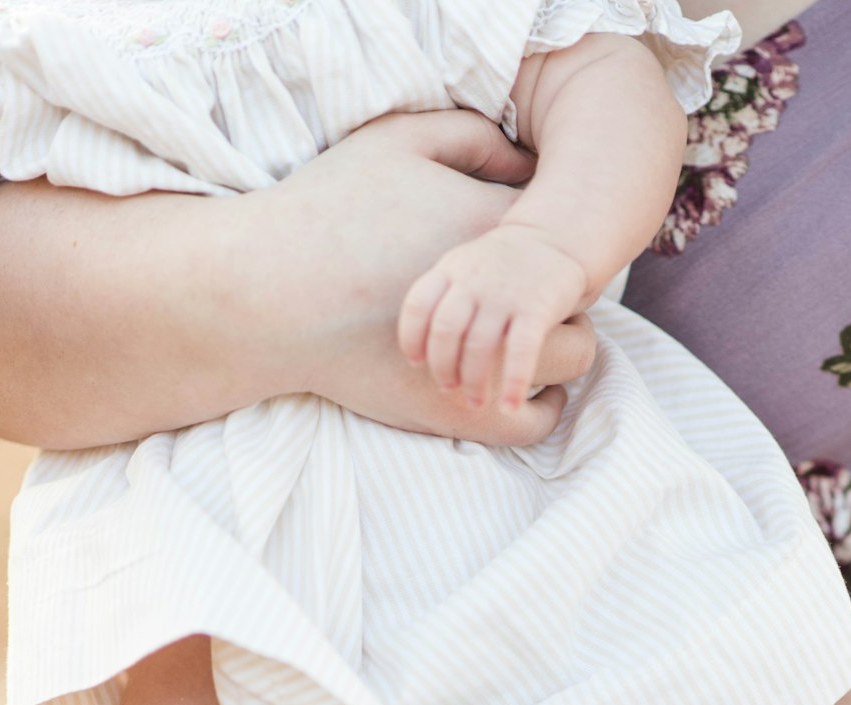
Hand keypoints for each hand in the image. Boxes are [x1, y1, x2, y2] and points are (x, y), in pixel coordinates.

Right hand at [0, 112, 595, 447]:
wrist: (268, 296)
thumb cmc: (326, 210)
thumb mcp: (399, 141)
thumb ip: (473, 138)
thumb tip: (522, 160)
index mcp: (495, 230)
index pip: (567, 237)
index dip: (549, 239)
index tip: (518, 246)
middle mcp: (503, 302)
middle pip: (582, 300)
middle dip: (560, 295)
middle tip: (522, 295)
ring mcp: (485, 366)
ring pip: (573, 360)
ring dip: (556, 347)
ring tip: (518, 338)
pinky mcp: (459, 414)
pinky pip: (536, 420)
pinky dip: (536, 403)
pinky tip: (509, 383)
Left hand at [398, 223, 587, 410]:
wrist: (554, 239)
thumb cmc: (499, 267)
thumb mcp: (462, 267)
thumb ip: (440, 297)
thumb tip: (415, 350)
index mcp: (451, 270)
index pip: (418, 305)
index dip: (411, 338)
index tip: (415, 362)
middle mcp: (475, 282)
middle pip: (446, 331)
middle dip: (442, 367)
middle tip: (448, 388)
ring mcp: (506, 295)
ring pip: (479, 346)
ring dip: (474, 381)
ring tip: (476, 403)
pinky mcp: (537, 309)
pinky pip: (521, 351)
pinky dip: (514, 383)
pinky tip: (510, 407)